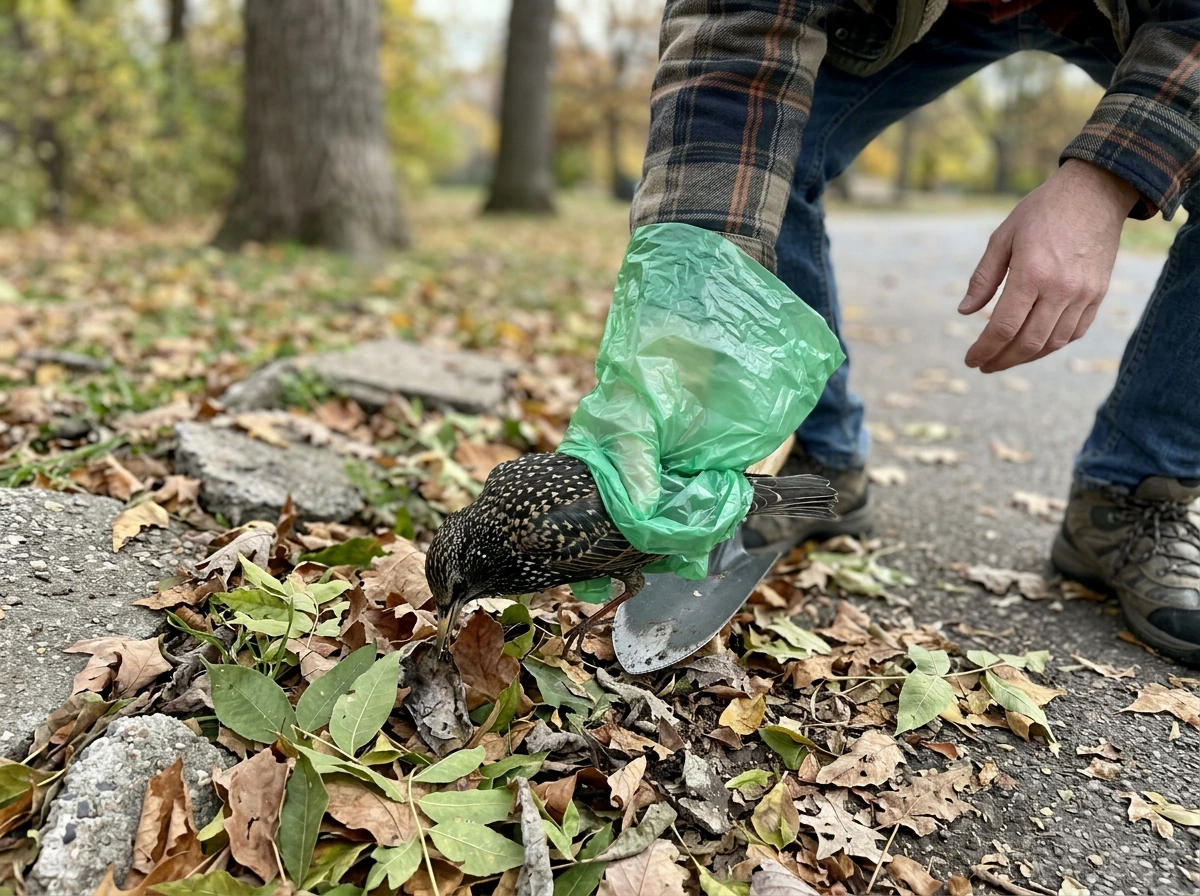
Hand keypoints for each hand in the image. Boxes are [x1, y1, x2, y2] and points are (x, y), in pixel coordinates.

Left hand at [960, 159, 1140, 372]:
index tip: (971, 360)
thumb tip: (964, 311)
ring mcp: (1084, 294)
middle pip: (1028, 342)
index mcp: (1032, 273)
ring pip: (1052, 342)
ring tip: (1005, 358)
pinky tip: (1034, 345)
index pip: (1003, 327)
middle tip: (984, 366)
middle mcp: (1061, 288)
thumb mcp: (1003, 236)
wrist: (1095, 192)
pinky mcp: (1098, 294)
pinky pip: (1074, 332)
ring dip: (1026, 357)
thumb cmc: (1042, 211)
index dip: (984, 349)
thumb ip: (983, 277)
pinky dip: (1052, 345)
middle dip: (1002, 360)